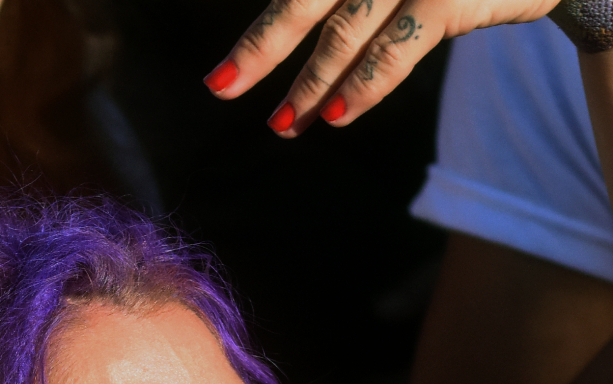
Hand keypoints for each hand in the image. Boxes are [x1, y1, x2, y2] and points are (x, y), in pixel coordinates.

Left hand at [205, 0, 557, 134]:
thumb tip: (315, 43)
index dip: (265, 28)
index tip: (227, 70)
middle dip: (260, 48)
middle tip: (219, 89)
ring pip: (342, 32)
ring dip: (309, 85)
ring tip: (283, 125)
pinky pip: (393, 51)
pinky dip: (362, 86)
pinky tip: (335, 116)